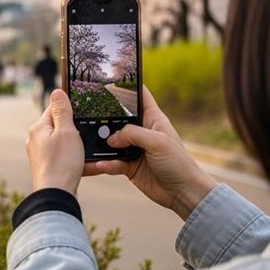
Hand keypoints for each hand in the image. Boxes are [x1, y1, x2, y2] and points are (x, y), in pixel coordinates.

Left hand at [25, 89, 84, 195]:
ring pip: (64, 144)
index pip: (54, 109)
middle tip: (86, 136)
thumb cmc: (61, 163)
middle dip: (75, 130)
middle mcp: (36, 141)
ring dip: (78, 147)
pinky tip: (86, 166)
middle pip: (60, 127)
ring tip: (86, 153)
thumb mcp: (66, 131)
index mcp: (38, 128)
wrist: (56, 196)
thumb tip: (56, 91)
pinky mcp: (48, 168)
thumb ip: (62, 111)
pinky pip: (65, 159)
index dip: (71, 110)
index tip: (83, 113)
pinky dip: (76, 161)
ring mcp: (41, 156)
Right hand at [83, 86, 217, 220]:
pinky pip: (112, 161)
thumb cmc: (178, 163)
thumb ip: (133, 134)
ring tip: (90, 144)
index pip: (139, 96)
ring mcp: (134, 149)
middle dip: (104, 118)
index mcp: (153, 119)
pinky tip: (101, 164)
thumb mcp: (157, 142)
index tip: (109, 77)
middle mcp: (142, 132)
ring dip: (101, 144)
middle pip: (119, 119)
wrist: (183, 193)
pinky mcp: (129, 166)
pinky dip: (106, 163)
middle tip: (86, 114)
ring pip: (111, 142)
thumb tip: (111, 137)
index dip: (127, 85)